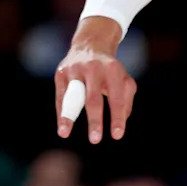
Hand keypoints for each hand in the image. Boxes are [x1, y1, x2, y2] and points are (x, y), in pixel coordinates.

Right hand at [55, 19, 135, 142]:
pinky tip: (62, 129)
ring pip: (72, 96)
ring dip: (69, 116)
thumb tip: (121, 121)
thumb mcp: (123, 79)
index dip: (117, 117)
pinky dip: (61, 113)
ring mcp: (75, 70)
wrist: (90, 45)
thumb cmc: (110, 70)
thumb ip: (126, 100)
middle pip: (93, 98)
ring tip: (65, 133)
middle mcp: (93, 69)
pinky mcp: (61, 73)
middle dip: (95, 120)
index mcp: (113, 70)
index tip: (117, 136)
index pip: (116, 98)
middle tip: (96, 140)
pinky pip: (60, 96)